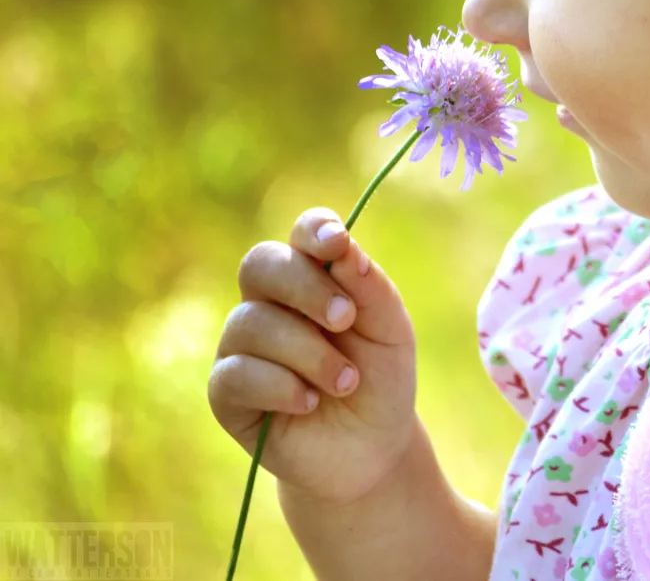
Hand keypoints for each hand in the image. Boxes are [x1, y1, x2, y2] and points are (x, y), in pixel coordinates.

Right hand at [209, 208, 417, 505]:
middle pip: (260, 264)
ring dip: (308, 352)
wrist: (369, 451)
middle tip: (346, 320)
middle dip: (306, 287)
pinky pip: (237, 373)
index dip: (314, 230)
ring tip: (346, 382)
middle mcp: (270, 303)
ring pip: (252, 322)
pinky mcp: (226, 392)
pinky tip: (309, 403)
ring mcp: (242, 345)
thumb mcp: (390, 333)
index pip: (301, 235)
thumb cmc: (380, 381)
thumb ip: (370, 289)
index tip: (337, 244)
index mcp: (313, 278)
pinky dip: (281, 386)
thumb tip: (343, 250)